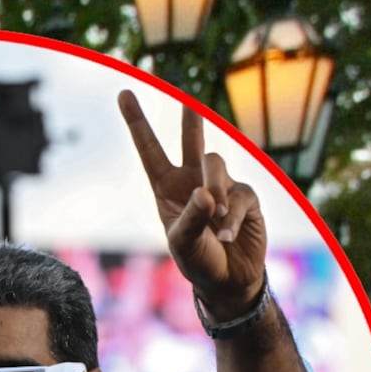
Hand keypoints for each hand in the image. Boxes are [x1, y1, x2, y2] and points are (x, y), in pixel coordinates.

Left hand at [120, 88, 267, 318]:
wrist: (228, 280)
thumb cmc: (197, 261)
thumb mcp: (183, 242)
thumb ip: (191, 217)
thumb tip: (206, 193)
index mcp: (166, 188)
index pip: (149, 150)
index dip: (137, 122)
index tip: (124, 92)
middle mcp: (193, 181)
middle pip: (191, 140)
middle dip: (189, 117)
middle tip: (183, 95)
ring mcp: (221, 185)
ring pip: (216, 165)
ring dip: (214, 191)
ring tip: (214, 220)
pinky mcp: (246, 195)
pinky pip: (240, 195)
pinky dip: (232, 217)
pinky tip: (227, 235)